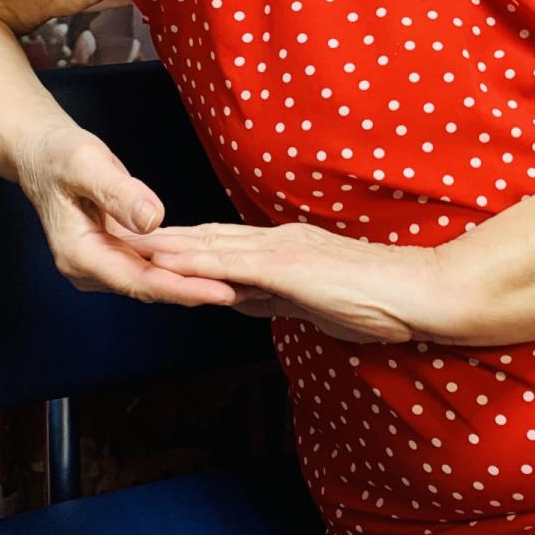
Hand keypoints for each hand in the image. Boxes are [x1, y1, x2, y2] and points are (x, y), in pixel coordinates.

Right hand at [13, 121, 238, 309]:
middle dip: (199, 290)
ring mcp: (104, 262)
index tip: (221, 290)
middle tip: (248, 291)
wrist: (43, 154)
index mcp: (80, 255)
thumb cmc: (60, 156)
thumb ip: (118, 193)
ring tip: (244, 284)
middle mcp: (91, 268)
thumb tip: (153, 220)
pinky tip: (217, 265)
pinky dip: (184, 265)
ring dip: (196, 281)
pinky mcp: (117, 252)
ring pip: (155, 279)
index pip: (140, 280)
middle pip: (152, 286)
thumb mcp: (86, 165)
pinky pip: (155, 263)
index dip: (183, 287)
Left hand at [117, 220, 464, 344]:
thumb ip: (276, 296)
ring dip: (165, 245)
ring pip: (210, 246)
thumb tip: (242, 300)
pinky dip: (194, 261)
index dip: (183, 242)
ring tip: (124, 241)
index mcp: (286, 247)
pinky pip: (230, 265)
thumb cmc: (379, 300)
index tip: (146, 242)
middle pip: (207, 237)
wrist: (418, 291)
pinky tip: (167, 262)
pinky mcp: (287, 267)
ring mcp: (282, 251)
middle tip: (117, 233)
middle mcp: (277, 240)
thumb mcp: (314, 299)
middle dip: (161, 237)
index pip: (224, 243)